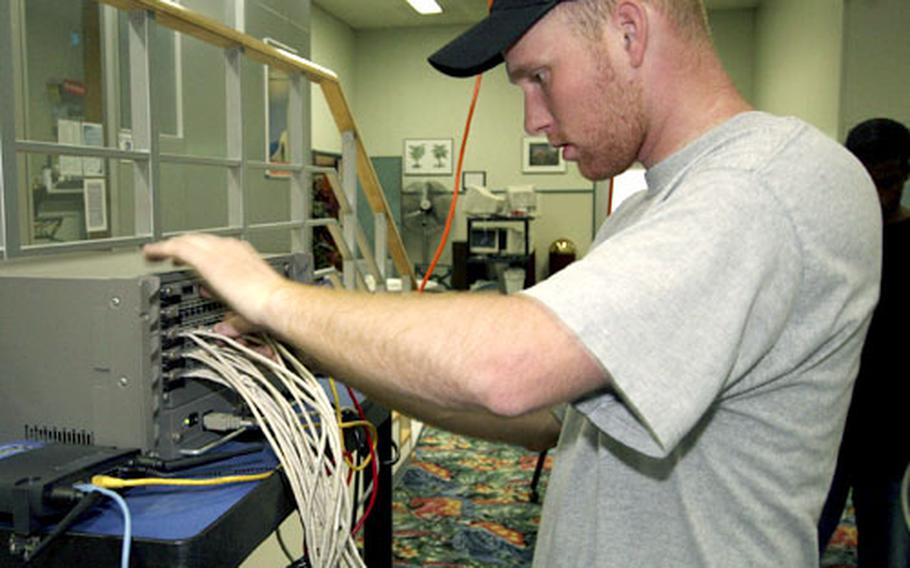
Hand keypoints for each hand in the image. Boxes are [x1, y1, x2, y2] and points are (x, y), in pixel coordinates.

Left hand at [143, 234, 289, 328]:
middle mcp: (231, 250)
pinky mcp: (206, 260)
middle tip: (170, 254)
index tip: (193, 262)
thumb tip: (224, 326)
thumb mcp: (248, 311)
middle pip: (200, 240)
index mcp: (244, 258)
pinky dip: (162, 249)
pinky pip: (178, 248)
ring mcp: (218, 252)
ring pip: (187, 241)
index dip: (202, 253)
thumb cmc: (271, 307)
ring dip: (170, 246)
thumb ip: (233, 317)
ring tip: (155, 252)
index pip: (217, 249)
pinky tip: (150, 253)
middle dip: (184, 245)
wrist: (275, 302)